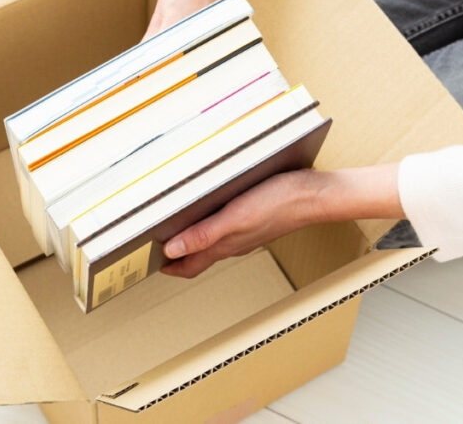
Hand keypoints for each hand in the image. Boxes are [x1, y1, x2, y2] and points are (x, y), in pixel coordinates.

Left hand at [161, 164, 405, 277]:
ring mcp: (246, 231)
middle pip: (198, 255)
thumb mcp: (235, 218)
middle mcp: (233, 242)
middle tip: (155, 245)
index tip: (146, 262)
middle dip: (175, 254)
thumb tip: (171, 250)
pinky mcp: (257, 216)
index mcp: (225, 245)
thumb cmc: (279, 205)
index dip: (168, 267)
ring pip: (213, 241)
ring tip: (176, 229)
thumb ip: (204, 235)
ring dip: (193, 240)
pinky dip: (213, 225)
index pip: (189, 265)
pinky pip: (228, 227)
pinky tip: (213, 209)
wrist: (316, 194)